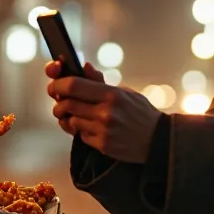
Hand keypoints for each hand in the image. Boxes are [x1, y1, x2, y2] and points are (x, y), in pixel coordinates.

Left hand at [46, 60, 160, 163]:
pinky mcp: (103, 146)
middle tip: (59, 102)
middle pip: (68, 104)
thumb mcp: (125, 93)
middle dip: (59, 103)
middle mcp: (106, 113)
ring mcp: (104, 131)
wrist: (159, 140)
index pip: (73, 85)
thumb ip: (101, 83)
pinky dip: (82, 131)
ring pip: (71, 121)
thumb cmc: (141, 112)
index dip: (58, 84)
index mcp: (112, 94)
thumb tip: (84, 67)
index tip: (54, 86)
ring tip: (77, 115)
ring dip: (69, 118)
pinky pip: (82, 136)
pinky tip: (93, 128)